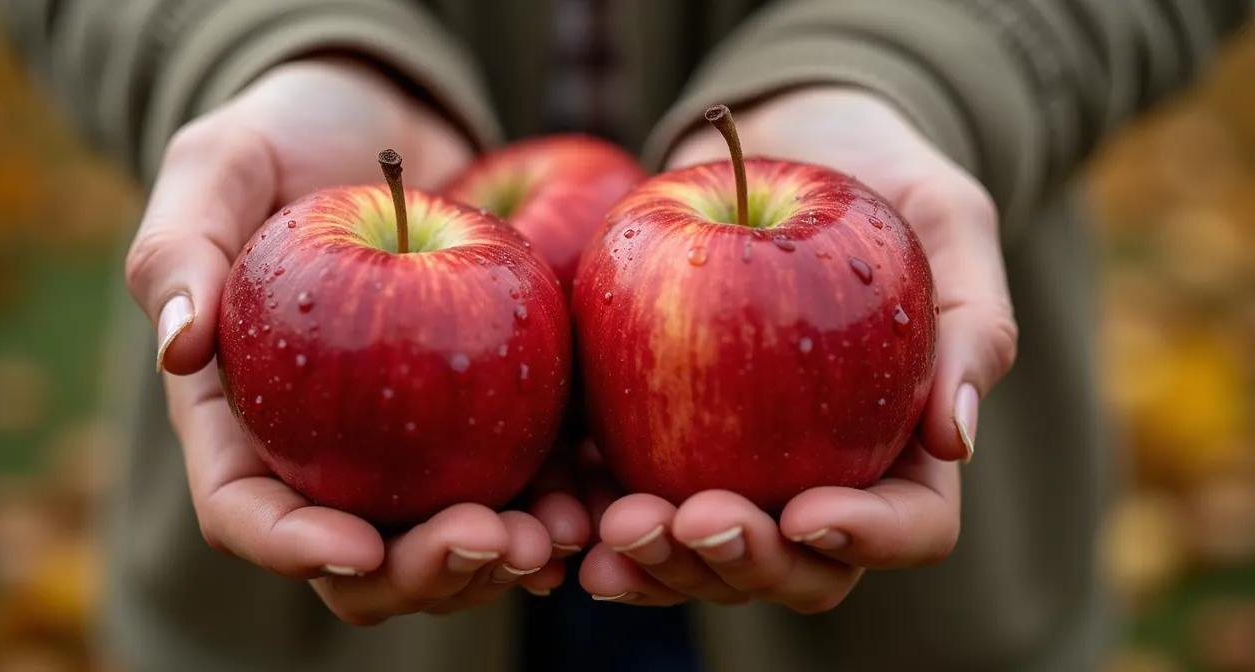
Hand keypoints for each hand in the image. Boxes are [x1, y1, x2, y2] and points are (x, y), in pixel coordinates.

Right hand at [124, 57, 587, 624]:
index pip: (247, 510)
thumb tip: (176, 350)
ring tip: (549, 538)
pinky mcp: (477, 417)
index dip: (294, 547)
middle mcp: (320, 448)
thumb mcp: (222, 164)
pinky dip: (545, 510)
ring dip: (493, 561)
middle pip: (356, 556)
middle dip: (418, 572)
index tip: (357, 546)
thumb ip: (182, 248)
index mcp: (240, 416)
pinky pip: (511, 485)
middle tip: (484, 540)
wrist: (387, 127)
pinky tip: (586, 512)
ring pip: (439, 541)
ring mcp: (403, 444)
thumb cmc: (287, 137)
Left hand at [579, 87, 1018, 610]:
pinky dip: (597, 524)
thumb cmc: (880, 172)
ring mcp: (735, 466)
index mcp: (904, 444)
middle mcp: (820, 474)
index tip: (807, 511)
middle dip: (744, 562)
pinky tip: (566, 522)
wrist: (780, 138)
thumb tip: (955, 441)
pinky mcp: (657, 437)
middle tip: (693, 520)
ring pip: (706, 558)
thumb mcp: (947, 217)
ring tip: (616, 530)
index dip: (865, 537)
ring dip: (661, 564)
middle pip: (797, 567)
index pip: (908, 524)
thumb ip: (971, 323)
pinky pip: (629, 503)